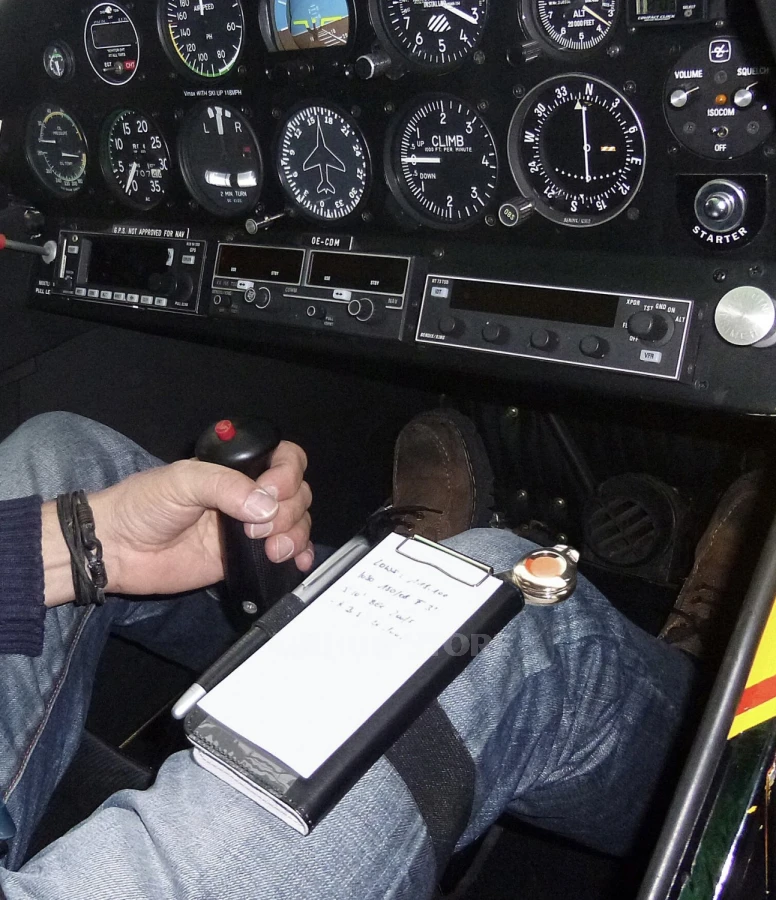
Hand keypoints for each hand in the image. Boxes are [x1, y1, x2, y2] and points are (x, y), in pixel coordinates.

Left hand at [42, 441, 312, 604]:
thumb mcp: (182, 481)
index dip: (287, 475)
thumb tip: (267, 506)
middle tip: (257, 529)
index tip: (269, 493)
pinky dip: (300, 555)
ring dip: (295, 535)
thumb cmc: (143, 505)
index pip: (286, 459)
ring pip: (297, 523)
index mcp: (238, 467)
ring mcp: (252, 528)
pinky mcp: (248, 559)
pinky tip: (295, 562)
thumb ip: (225, 487)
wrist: (119, 550)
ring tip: (271, 550)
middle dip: (288, 511)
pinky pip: (288, 554)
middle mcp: (251, 494)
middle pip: (298, 494)